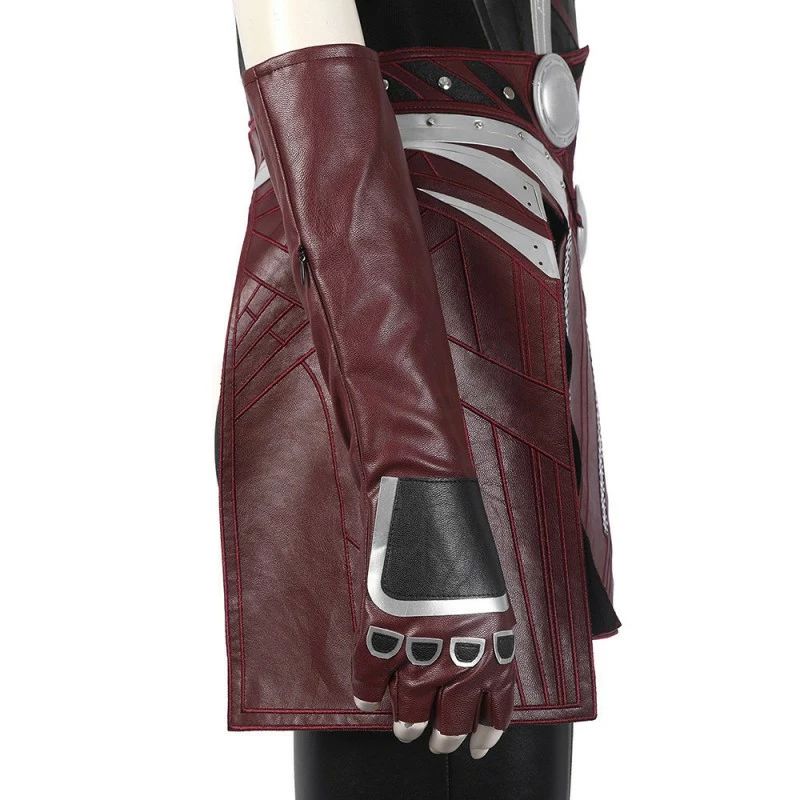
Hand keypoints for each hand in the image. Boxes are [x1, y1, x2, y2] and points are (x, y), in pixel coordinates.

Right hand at [351, 476, 515, 757]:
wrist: (428, 498)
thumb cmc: (459, 538)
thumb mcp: (486, 589)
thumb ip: (480, 630)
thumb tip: (465, 663)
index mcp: (494, 636)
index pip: (497, 700)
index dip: (487, 729)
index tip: (479, 745)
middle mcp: (464, 645)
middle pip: (453, 712)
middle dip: (443, 734)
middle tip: (435, 743)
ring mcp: (424, 637)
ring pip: (412, 701)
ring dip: (408, 721)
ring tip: (405, 730)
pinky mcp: (388, 624)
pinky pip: (372, 671)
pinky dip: (367, 689)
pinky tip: (367, 700)